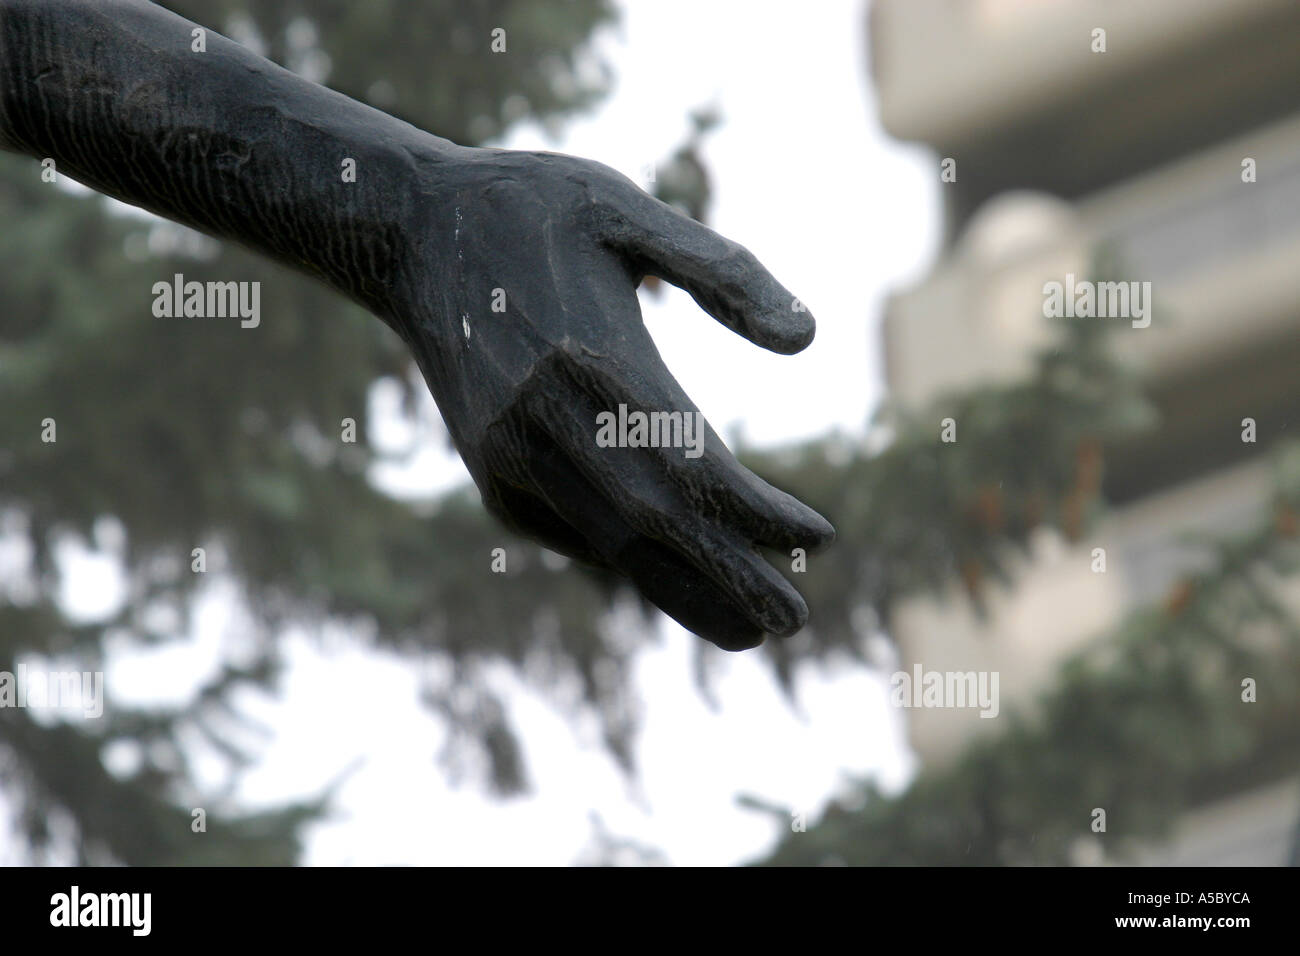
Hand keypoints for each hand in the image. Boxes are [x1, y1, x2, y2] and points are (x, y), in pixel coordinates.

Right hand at [396, 147, 833, 649]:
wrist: (407, 233)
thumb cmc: (532, 209)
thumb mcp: (628, 210)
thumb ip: (724, 272)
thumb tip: (808, 340)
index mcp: (589, 357)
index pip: (693, 463)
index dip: (757, 512)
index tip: (816, 539)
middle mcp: (543, 420)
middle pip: (654, 525)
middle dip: (729, 577)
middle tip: (794, 621)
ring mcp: (508, 456)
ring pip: (609, 544)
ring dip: (682, 591)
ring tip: (746, 629)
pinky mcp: (490, 472)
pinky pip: (570, 531)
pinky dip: (627, 560)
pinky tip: (672, 576)